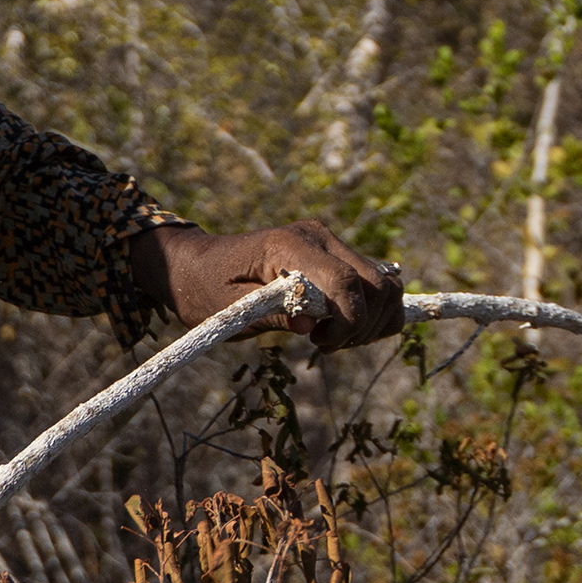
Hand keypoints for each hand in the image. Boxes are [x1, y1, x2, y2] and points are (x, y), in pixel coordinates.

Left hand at [128, 219, 405, 351]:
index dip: (347, 320)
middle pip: (375, 282)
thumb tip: (311, 327)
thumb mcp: (228, 310)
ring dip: (372, 320)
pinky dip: (374, 311)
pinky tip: (344, 329)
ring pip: (385, 283)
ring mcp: (330, 243)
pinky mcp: (336, 254)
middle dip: (362, 324)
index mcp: (288, 245)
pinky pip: (377, 283)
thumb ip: (270, 315)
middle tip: (324, 345)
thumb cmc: (205, 289)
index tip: (321, 344)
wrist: (197, 265)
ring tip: (334, 338)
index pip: (344, 281)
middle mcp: (318, 236)